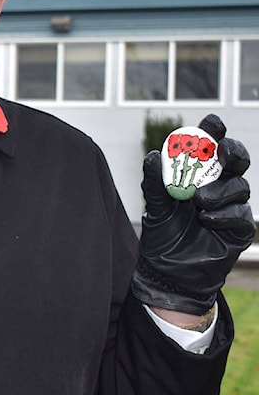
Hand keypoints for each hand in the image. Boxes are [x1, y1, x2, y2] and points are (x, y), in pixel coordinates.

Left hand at [132, 114, 255, 315]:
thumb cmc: (163, 235)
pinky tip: (207, 219)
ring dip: (220, 190)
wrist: (168, 272)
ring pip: (239, 186)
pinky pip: (241, 214)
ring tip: (198, 201)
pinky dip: (224, 213)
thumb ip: (154, 183)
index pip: (210, 147)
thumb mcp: (154, 207)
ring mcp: (231, 206)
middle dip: (232, 151)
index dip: (214, 132)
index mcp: (197, 176)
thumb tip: (154, 156)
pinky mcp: (239, 229)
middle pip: (236, 160)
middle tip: (221, 152)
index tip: (212, 122)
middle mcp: (218, 186)